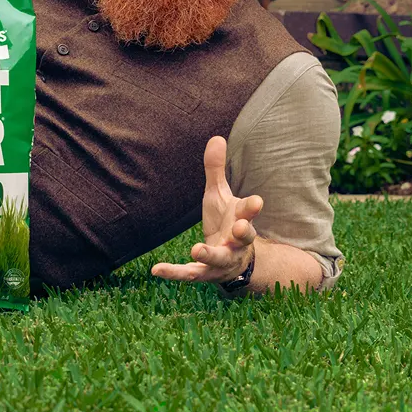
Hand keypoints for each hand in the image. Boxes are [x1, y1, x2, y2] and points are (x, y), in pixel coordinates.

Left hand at [151, 136, 262, 283]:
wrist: (232, 260)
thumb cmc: (225, 222)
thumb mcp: (220, 196)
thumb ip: (216, 170)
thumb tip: (215, 137)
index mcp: (241, 220)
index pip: (250, 212)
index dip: (252, 208)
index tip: (256, 202)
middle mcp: (237, 242)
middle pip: (244, 237)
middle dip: (243, 232)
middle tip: (240, 227)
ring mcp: (223, 260)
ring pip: (220, 259)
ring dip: (210, 254)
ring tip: (197, 249)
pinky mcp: (206, 273)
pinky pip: (191, 274)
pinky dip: (174, 273)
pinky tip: (155, 270)